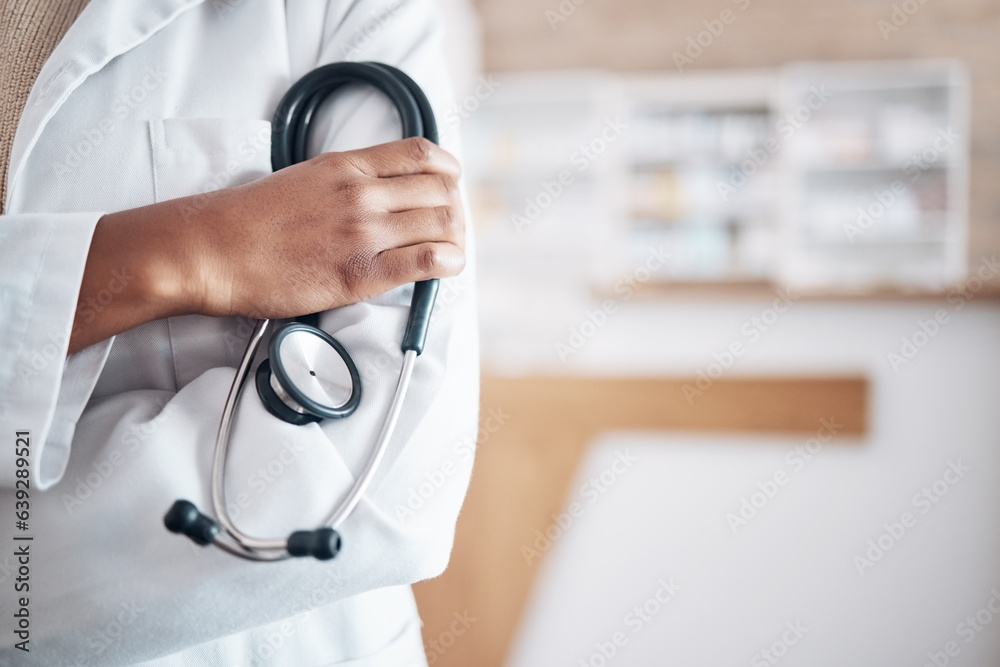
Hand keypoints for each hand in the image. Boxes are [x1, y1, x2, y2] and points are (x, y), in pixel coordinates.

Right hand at [186, 136, 464, 317]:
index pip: (423, 154)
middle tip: (449, 227)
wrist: (215, 250)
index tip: (449, 185)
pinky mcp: (362, 273)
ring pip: (443, 226)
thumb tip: (379, 192)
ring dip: (456, 239)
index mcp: (348, 166)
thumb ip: (347, 181)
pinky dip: (448, 264)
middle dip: (454, 210)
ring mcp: (364, 232)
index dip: (448, 170)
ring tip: (449, 250)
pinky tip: (446, 268)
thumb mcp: (305, 178)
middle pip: (442, 192)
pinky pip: (427, 262)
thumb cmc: (251, 219)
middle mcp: (363, 194)